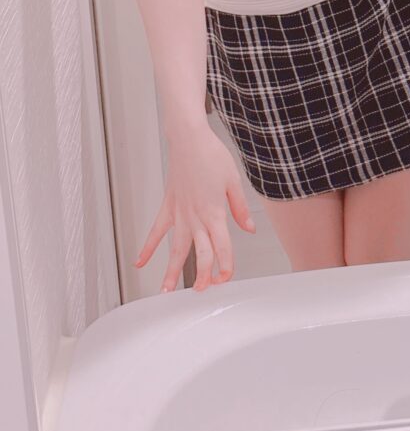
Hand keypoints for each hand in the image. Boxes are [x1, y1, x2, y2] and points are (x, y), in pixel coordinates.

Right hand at [134, 124, 256, 292]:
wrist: (189, 139)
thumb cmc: (211, 155)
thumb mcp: (234, 181)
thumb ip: (240, 209)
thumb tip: (248, 228)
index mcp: (215, 212)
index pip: (222, 248)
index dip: (225, 266)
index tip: (226, 277)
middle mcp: (196, 217)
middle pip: (200, 253)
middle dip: (202, 275)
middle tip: (202, 290)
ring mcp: (180, 213)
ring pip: (176, 248)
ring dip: (171, 270)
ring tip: (166, 290)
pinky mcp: (168, 206)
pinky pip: (156, 231)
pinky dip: (147, 247)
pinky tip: (140, 262)